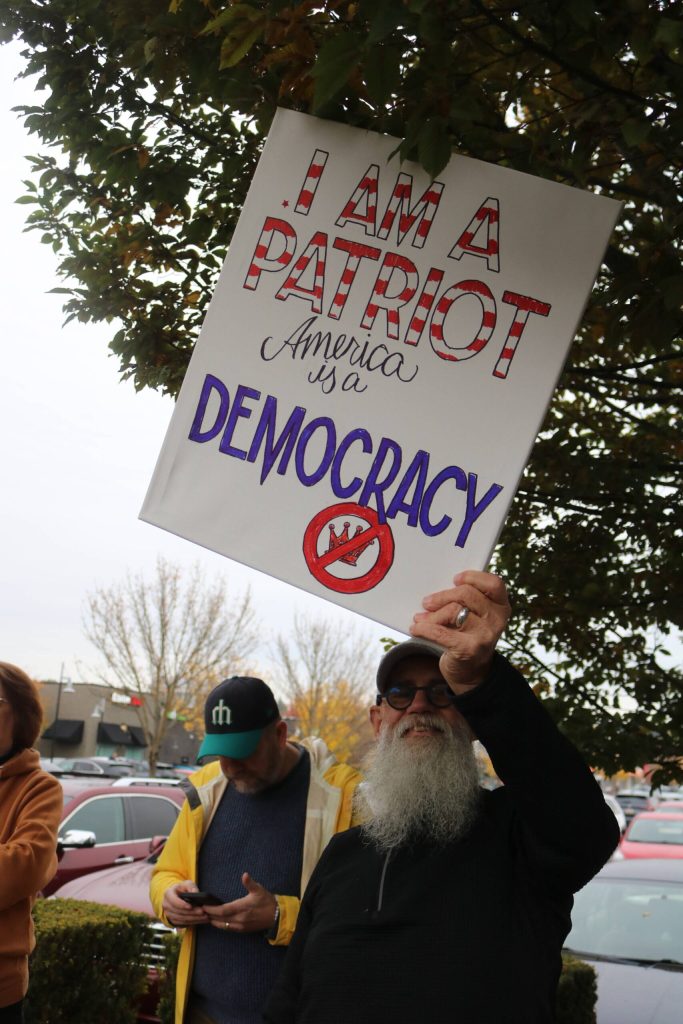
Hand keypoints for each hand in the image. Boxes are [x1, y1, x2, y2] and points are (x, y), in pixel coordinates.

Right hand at [162, 881, 209, 927]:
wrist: (177, 895)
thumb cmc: (182, 888)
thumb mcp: (187, 884)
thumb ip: (191, 887)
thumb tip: (195, 893)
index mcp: (168, 894)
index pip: (173, 901)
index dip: (181, 905)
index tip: (190, 906)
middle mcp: (166, 905)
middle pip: (179, 912)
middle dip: (191, 912)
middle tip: (202, 911)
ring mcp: (168, 914)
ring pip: (181, 919)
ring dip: (193, 919)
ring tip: (204, 916)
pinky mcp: (173, 921)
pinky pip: (183, 923)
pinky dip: (193, 922)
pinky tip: (201, 920)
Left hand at [204, 873, 277, 933]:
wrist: (276, 916)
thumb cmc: (267, 901)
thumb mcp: (260, 890)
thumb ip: (250, 883)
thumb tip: (244, 875)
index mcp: (242, 908)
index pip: (223, 910)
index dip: (212, 909)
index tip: (204, 905)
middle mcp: (240, 919)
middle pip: (220, 919)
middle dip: (209, 915)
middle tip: (200, 910)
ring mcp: (241, 926)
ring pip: (223, 925)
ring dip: (214, 921)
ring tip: (205, 916)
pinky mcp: (243, 930)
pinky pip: (228, 929)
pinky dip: (220, 925)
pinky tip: (216, 921)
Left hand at [410, 569, 510, 693]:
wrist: (471, 671)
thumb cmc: (469, 635)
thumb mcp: (476, 616)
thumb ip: (467, 600)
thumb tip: (437, 590)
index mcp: (501, 606)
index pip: (494, 584)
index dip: (473, 577)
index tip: (455, 579)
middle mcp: (497, 620)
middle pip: (467, 594)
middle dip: (442, 596)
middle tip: (427, 602)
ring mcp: (485, 635)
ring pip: (453, 611)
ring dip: (431, 614)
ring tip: (420, 618)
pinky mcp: (469, 649)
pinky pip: (440, 632)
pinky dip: (424, 628)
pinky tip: (416, 628)